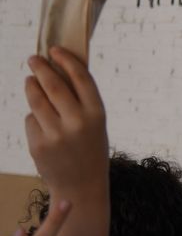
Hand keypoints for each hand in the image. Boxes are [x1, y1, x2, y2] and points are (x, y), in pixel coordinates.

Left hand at [24, 49, 108, 193]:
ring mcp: (56, 134)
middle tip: (33, 58)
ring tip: (29, 81)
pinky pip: (30, 120)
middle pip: (53, 85)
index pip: (81, 78)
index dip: (66, 60)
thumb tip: (57, 71)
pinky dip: (34, 118)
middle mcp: (78, 122)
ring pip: (36, 100)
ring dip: (30, 86)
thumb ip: (80, 101)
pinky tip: (42, 126)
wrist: (81, 185)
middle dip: (40, 68)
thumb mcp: (95, 123)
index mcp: (97, 114)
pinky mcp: (38, 144)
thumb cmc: (89, 148)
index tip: (54, 49)